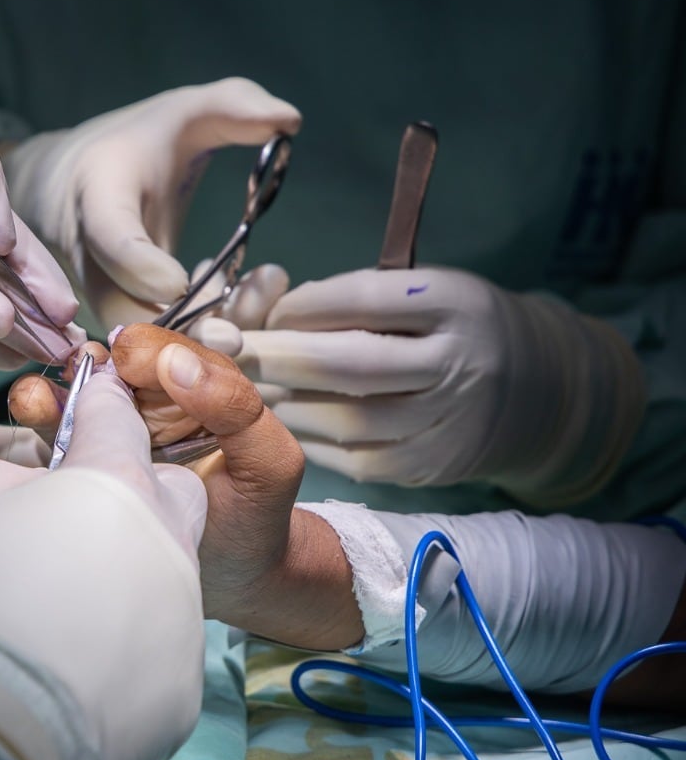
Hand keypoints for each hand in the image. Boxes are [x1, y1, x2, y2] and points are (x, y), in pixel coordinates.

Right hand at [0, 370, 206, 759]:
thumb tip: (24, 482)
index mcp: (110, 486)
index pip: (115, 417)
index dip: (95, 398)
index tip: (87, 386)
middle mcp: (164, 542)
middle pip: (166, 487)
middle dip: (129, 483)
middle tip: (71, 506)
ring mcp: (180, 616)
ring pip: (165, 564)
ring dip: (123, 560)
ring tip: (62, 589)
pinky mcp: (182, 685)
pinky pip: (157, 633)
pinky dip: (123, 630)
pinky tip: (72, 650)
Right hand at [1, 77, 299, 329]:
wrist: (70, 180)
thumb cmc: (140, 142)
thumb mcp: (182, 110)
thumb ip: (233, 105)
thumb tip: (289, 119)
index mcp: (98, 191)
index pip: (108, 236)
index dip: (139, 266)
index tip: (179, 285)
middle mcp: (86, 251)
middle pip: (115, 306)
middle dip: (171, 333)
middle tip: (232, 339)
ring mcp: (96, 290)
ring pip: (133, 337)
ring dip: (189, 347)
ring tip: (245, 331)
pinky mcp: (116, 315)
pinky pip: (146, 344)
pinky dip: (189, 348)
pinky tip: (233, 327)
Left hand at [229, 267, 644, 503]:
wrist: (532, 392)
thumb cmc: (448, 328)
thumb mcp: (422, 292)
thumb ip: (354, 297)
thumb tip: (262, 310)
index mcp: (454, 305)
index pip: (362, 299)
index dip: (300, 304)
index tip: (262, 307)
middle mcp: (455, 366)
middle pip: (348, 364)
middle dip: (276, 356)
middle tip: (226, 349)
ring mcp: (443, 425)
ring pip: (341, 418)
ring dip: (279, 401)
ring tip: (242, 385)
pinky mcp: (422, 468)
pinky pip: (346, 456)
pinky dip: (302, 436)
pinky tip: (274, 419)